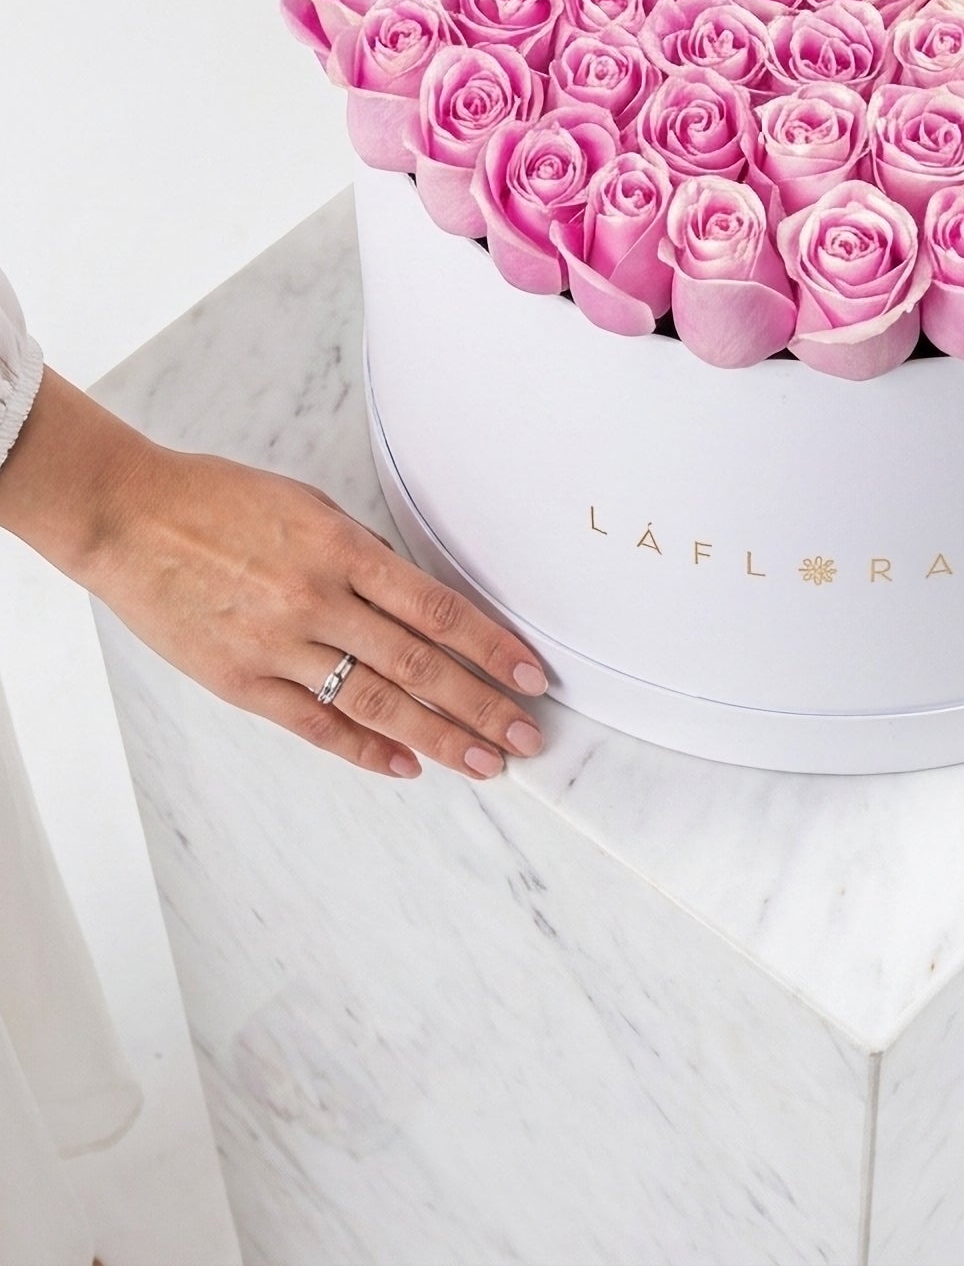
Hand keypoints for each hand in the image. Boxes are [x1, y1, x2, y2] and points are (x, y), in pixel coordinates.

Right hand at [0, 368, 549, 780]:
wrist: (128, 518)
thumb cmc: (219, 502)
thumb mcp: (309, 507)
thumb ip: (365, 556)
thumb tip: (417, 603)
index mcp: (341, 549)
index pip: (436, 608)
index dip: (491, 645)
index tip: (531, 674)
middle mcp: (316, 600)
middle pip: (419, 664)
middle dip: (481, 705)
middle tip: (527, 736)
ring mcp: (278, 645)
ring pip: (375, 702)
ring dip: (437, 737)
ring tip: (484, 762)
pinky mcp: (241, 680)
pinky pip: (313, 723)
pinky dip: (363, 748)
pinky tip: (404, 766)